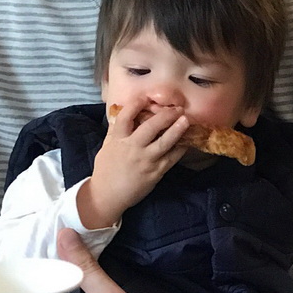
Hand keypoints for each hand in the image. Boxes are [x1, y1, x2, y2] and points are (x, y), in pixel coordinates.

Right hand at [77, 98, 189, 228]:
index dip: (136, 104)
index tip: (146, 97)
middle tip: (177, 108)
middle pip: (150, 126)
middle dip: (165, 115)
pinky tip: (187, 141)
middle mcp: (132, 147)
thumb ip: (116, 130)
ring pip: (164, 142)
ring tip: (186, 120)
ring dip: (177, 130)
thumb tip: (124, 112)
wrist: (107, 195)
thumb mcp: (107, 146)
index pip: (126, 116)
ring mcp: (145, 160)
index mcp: (118, 139)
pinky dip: (180, 149)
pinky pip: (171, 158)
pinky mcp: (155, 173)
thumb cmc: (106, 169)